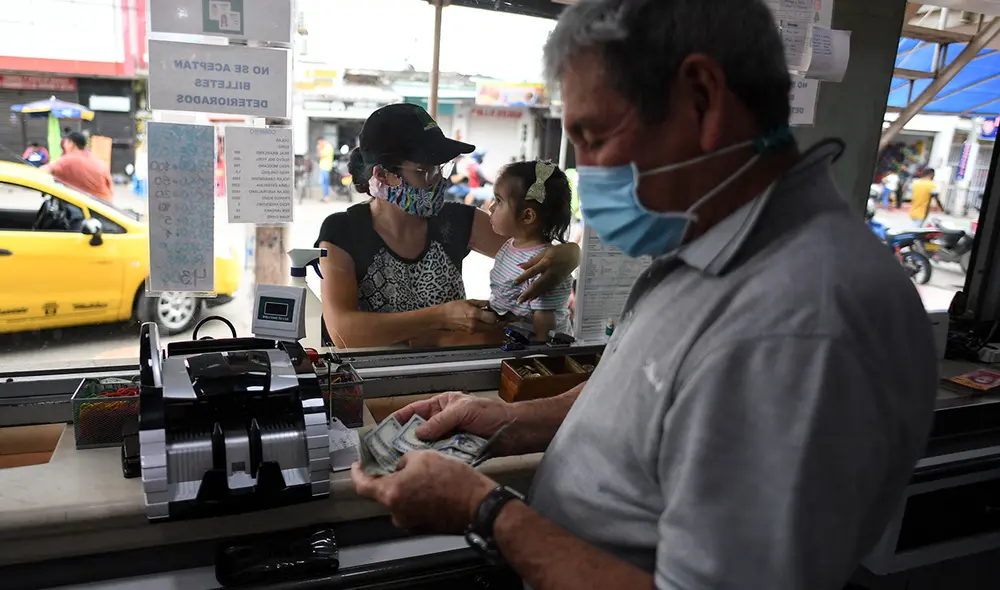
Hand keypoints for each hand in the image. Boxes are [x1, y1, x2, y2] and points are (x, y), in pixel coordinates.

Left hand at [351, 451, 495, 534]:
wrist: (477, 504)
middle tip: (400, 464)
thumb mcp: (424, 456)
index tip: (357, 466)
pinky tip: (432, 488)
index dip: (357, 474)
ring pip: (401, 500)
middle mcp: (397, 512)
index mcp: (391, 493)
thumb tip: (401, 467)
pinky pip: (414, 509)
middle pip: (385, 493)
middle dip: (391, 478)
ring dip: (407, 488)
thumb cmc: (451, 479)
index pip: (362, 486)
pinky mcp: (424, 528)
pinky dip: (418, 498)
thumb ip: (404, 461)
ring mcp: (410, 523)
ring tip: (423, 475)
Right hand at [393, 391, 515, 453]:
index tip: (385, 430)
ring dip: (419, 454)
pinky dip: (433, 463)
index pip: (415, 410)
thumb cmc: (492, 414)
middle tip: (389, 452)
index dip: (400, 419)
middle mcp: (443, 422)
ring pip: (428, 447)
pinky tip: (422, 470)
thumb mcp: (463, 411)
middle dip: (405, 440)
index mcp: (442, 405)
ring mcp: (449, 438)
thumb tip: (419, 432)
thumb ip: (440, 421)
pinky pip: (440, 458)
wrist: (514, 432)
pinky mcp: (456, 454)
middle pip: (418, 431)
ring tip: (402, 464)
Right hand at [437, 300, 497, 333]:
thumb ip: (481, 303)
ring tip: (490, 317)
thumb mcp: (468, 301)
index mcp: (474, 314)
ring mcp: (473, 329)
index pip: (492, 318)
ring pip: (488, 329)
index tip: (498, 311)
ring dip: (491, 324)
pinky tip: (482, 319)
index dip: (497, 315)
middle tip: (498, 316)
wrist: (442, 317)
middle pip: (492, 326)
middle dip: (496, 321)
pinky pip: (482, 329)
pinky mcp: (471, 332)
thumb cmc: (452, 308)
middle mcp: (475, 324)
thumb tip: (491, 304)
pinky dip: (484, 325)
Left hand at [516, 242, 579, 302]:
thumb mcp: (544, 252)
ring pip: (542, 289)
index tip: (514, 283)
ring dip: (532, 296)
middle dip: (527, 293)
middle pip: (537, 284)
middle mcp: (550, 272)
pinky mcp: (558, 282)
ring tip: (524, 301)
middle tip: (519, 300)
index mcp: (546, 262)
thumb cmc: (557, 251)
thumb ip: (532, 261)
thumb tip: (520, 266)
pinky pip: (547, 289)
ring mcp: (555, 278)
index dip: (522, 278)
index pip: (532, 271)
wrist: (574, 255)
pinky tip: (533, 298)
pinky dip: (540, 294)